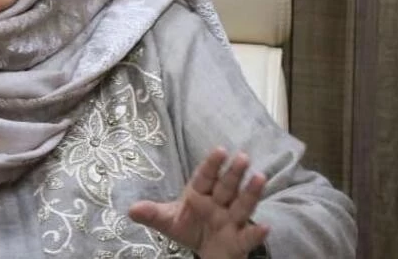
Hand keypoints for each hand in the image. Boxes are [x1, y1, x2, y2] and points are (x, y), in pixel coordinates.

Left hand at [128, 148, 268, 258]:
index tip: (220, 150)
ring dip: (251, 192)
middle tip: (243, 157)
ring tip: (260, 177)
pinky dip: (256, 232)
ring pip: (242, 205)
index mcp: (200, 194)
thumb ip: (152, 214)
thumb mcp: (168, 221)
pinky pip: (248, 237)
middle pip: (226, 187)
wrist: (206, 251)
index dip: (212, 164)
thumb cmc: (189, 227)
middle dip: (234, 173)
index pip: (205, 177)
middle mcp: (219, 204)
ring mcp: (231, 221)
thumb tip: (132, 209)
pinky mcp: (239, 241)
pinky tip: (265, 226)